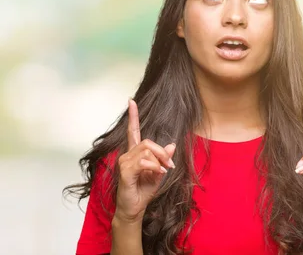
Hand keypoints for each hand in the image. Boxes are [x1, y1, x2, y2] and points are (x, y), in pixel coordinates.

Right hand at [114, 99, 175, 223]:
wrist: (134, 208)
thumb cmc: (143, 191)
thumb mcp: (158, 173)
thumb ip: (163, 158)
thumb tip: (171, 144)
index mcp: (134, 154)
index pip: (132, 131)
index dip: (133, 116)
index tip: (131, 101)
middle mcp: (127, 155)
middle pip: (147, 141)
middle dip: (162, 151)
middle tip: (169, 164)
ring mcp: (124, 163)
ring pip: (146, 150)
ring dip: (159, 159)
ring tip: (164, 170)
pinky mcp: (124, 172)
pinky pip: (143, 162)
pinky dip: (154, 166)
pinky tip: (159, 173)